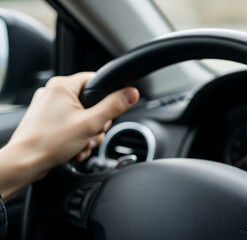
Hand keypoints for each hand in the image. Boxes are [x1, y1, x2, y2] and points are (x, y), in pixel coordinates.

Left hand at [0, 72, 138, 199]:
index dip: (107, 98)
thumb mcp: (90, 124)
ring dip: (88, 133)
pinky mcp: (46, 120)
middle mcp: (53, 92)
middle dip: (97, 123)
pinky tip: (76, 147)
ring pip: (82, 115)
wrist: (25, 163)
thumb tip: (131, 93)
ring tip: (83, 144)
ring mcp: (48, 107)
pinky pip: (71, 124)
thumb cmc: (49, 142)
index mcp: (62, 86)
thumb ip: (113, 107)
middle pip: (91, 101)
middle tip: (92, 134)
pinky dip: (77, 136)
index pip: (95, 80)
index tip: (107, 113)